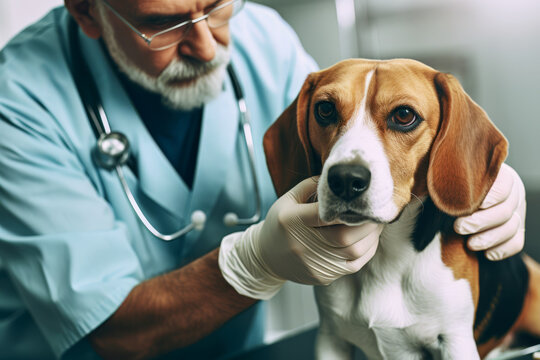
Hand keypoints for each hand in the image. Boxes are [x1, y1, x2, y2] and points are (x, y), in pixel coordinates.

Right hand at [219, 177, 382, 298]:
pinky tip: (368, 239)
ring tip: (375, 223)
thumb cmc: (280, 223)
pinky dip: (367, 250)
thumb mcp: (288, 199)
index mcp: (291, 221)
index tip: (364, 200)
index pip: (326, 213)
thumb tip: (340, 180)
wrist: (267, 256)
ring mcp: (313, 264)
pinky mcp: (323, 276)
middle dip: (367, 223)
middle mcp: (301, 245)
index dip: (349, 207)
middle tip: (378, 211)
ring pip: (353, 252)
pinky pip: (354, 265)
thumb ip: (312, 186)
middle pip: (344, 236)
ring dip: (371, 236)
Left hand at [454, 163, 525, 260]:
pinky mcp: (516, 232)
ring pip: (511, 229)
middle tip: (458, 227)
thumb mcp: (454, 180)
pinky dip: (502, 250)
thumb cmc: (454, 187)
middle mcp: (512, 195)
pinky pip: (516, 243)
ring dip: (489, 239)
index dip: (491, 196)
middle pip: (505, 211)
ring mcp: (516, 214)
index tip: (472, 205)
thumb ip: (452, 182)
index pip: (503, 186)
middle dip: (480, 222)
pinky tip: (486, 253)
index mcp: (499, 177)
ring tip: (470, 244)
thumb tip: (442, 188)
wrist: (462, 200)